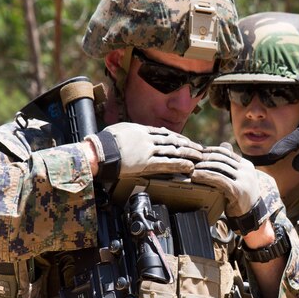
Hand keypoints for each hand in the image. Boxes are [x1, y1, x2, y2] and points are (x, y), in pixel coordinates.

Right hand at [86, 123, 202, 180]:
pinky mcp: (147, 163)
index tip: (185, 139)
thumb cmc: (104, 142)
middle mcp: (148, 139)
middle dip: (187, 144)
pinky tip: (189, 166)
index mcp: (141, 130)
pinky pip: (167, 163)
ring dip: (188, 154)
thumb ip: (129, 131)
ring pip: (173, 150)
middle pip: (172, 140)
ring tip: (199, 156)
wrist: (99, 151)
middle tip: (199, 148)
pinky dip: (180, 164)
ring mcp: (148, 151)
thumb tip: (131, 132)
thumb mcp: (119, 130)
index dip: (176, 136)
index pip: (163, 132)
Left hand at [191, 143, 265, 225]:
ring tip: (190, 169)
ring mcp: (244, 179)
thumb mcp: (237, 178)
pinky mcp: (238, 189)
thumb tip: (223, 144)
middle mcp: (247, 170)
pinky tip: (195, 177)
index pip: (224, 152)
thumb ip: (231, 163)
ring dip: (202, 167)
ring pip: (219, 167)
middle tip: (189, 160)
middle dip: (203, 158)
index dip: (208, 151)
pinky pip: (218, 179)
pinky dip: (205, 176)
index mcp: (246, 164)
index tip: (195, 153)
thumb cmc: (239, 197)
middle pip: (221, 158)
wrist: (249, 216)